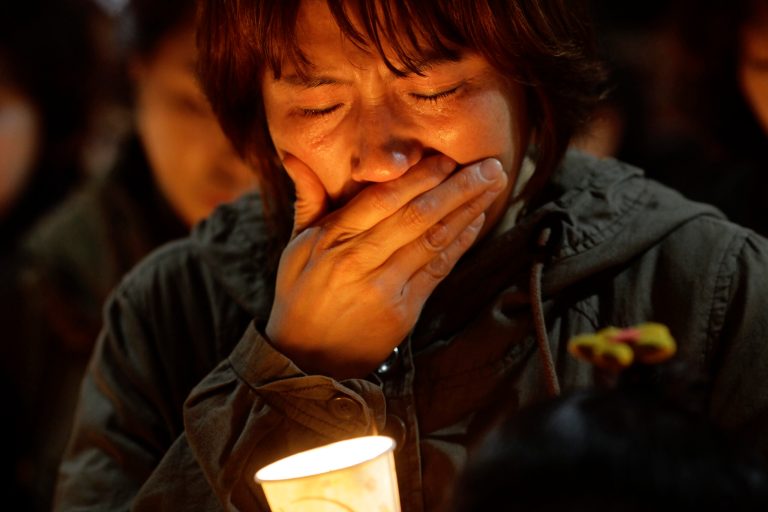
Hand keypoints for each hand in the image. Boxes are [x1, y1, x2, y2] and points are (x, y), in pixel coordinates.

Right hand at [265, 154, 508, 377]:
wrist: (307, 358)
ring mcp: (384, 287)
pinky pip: (438, 270)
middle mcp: (359, 260)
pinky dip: (460, 244)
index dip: (419, 177)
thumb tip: (295, 155)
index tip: (446, 158)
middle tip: (489, 165)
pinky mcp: (404, 311)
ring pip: (433, 239)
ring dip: (468, 210)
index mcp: (332, 238)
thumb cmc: (301, 296)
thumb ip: (307, 200)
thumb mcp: (294, 247)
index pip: (382, 199)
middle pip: (416, 215)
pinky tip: (476, 222)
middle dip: (458, 187)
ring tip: (494, 185)